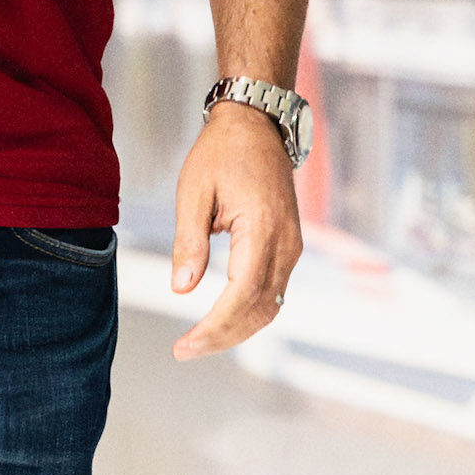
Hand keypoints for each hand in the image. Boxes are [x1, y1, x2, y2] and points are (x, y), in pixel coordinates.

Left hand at [169, 102, 300, 359]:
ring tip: (199, 341)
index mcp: (263, 229)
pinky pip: (274, 290)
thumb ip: (190, 242)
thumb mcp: (194, 191)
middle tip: (185, 350)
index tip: (185, 345)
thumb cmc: (221, 152)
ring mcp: (293, 246)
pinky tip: (222, 318)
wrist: (257, 124)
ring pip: (272, 306)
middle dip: (223, 337)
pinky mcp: (290, 245)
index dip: (214, 328)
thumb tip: (181, 289)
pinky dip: (249, 311)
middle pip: (261, 310)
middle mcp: (286, 244)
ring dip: (238, 329)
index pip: (241, 296)